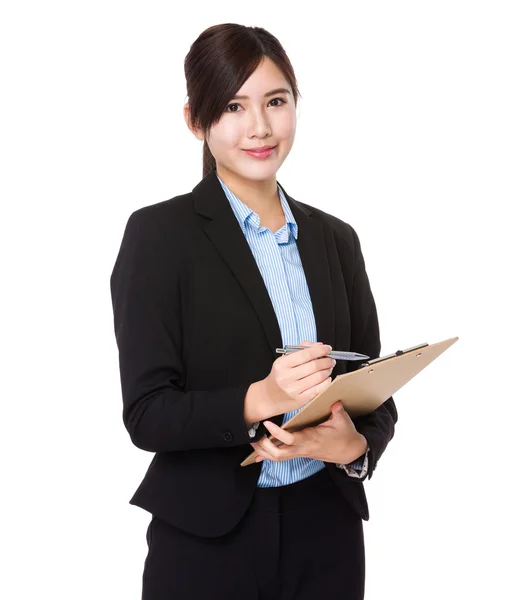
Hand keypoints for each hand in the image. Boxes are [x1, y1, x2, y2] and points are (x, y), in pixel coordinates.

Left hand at [251, 401, 367, 464]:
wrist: (350, 452)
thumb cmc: (345, 436)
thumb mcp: (343, 421)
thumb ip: (337, 410)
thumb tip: (334, 401)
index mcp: (310, 439)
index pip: (290, 439)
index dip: (277, 433)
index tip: (267, 423)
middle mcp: (303, 448)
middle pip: (278, 454)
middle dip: (264, 447)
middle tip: (254, 436)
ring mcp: (301, 452)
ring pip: (278, 458)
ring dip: (264, 452)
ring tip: (254, 442)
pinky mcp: (300, 453)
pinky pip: (282, 457)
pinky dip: (269, 455)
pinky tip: (259, 454)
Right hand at [259, 341, 335, 418]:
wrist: (269, 398)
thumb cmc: (279, 376)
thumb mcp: (284, 360)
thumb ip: (300, 350)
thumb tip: (319, 345)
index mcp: (281, 364)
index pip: (305, 354)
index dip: (320, 350)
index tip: (328, 348)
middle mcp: (286, 377)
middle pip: (314, 366)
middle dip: (326, 361)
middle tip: (331, 359)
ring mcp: (293, 389)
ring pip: (318, 377)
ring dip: (327, 371)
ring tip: (329, 368)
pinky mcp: (300, 400)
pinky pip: (319, 389)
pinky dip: (326, 382)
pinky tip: (327, 378)